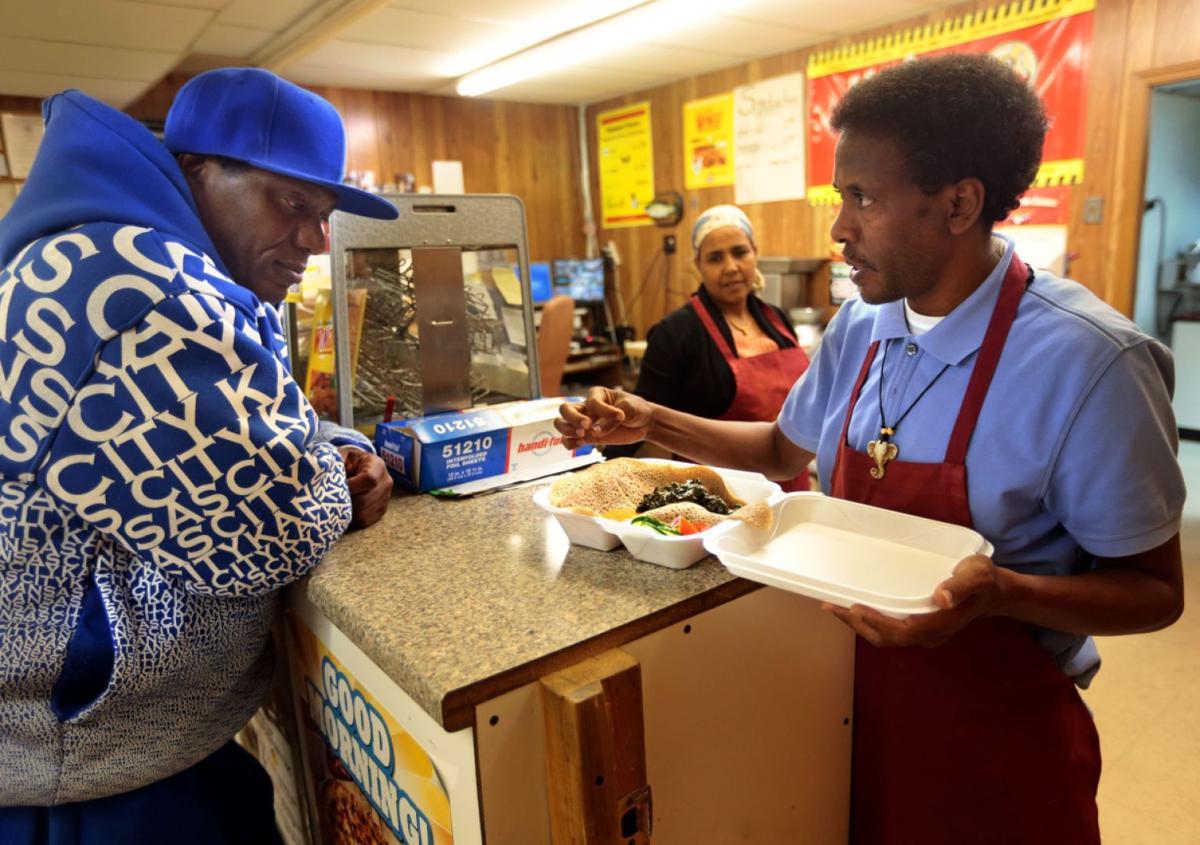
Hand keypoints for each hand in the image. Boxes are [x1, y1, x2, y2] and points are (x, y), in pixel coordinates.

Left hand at [338, 447, 392, 529]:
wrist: (357, 466)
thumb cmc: (346, 461)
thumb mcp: (341, 456)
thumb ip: (335, 462)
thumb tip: (326, 475)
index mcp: (377, 465)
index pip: (369, 480)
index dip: (351, 487)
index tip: (336, 488)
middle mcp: (386, 482)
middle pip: (365, 500)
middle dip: (346, 502)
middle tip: (331, 500)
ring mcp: (385, 497)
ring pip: (364, 513)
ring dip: (347, 512)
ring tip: (336, 505)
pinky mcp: (381, 510)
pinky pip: (365, 521)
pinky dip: (352, 520)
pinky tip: (343, 512)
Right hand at [554, 387, 654, 448]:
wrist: (645, 423)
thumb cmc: (637, 409)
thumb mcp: (629, 409)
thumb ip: (611, 419)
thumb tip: (594, 431)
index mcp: (596, 394)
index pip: (591, 402)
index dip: (604, 410)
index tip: (621, 416)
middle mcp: (586, 407)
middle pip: (565, 410)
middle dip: (573, 418)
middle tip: (587, 426)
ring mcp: (585, 423)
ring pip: (561, 424)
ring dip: (568, 430)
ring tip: (582, 435)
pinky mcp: (588, 437)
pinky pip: (569, 441)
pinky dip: (570, 444)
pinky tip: (581, 444)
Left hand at [822, 554, 1004, 647]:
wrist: (994, 592)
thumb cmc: (984, 579)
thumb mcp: (977, 575)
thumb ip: (961, 586)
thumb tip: (942, 598)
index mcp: (942, 622)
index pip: (905, 630)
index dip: (879, 622)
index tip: (856, 608)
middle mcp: (930, 633)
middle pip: (888, 638)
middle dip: (858, 624)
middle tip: (832, 606)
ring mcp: (924, 633)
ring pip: (886, 637)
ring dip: (859, 624)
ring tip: (834, 607)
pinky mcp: (919, 627)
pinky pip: (889, 630)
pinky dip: (869, 621)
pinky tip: (854, 608)